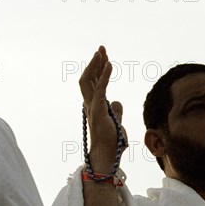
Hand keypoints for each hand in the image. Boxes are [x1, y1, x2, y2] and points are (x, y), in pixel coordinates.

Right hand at [79, 45, 126, 172]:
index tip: (105, 57)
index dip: (98, 69)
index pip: (94, 83)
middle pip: (88, 78)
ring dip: (96, 65)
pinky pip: (100, 89)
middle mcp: (90, 104)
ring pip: (89, 80)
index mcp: (94, 106)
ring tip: (102, 52)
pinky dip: (105, 76)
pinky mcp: (98, 110)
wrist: (107, 156)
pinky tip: (110, 64)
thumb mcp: (116, 122)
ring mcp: (92, 107)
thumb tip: (116, 102)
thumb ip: (115, 111)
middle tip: (101, 49)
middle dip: (95, 62)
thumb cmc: (111, 143)